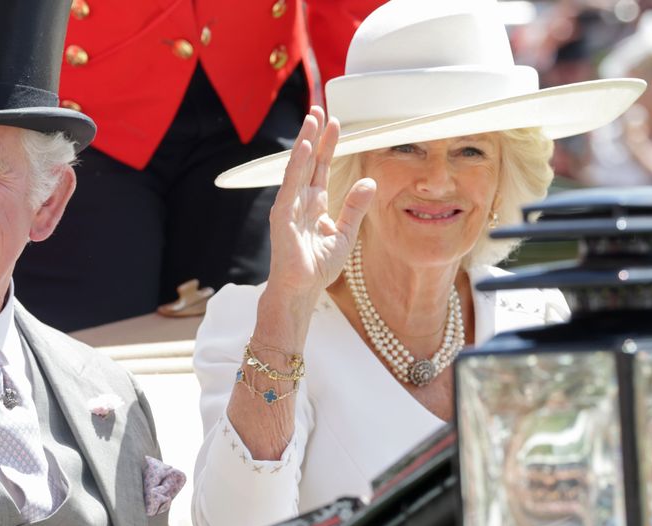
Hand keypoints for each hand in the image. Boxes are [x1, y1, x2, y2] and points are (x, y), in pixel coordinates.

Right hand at [266, 107, 374, 303]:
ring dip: (304, 142)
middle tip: (319, 109)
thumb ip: (355, 207)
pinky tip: (303, 147)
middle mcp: (300, 201)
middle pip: (308, 161)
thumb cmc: (318, 267)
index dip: (328, 146)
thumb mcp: (345, 233)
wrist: (301, 290)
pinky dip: (296, 165)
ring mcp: (289, 206)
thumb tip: (369, 180)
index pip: (320, 168)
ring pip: (298, 167)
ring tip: (312, 118)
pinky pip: (290, 185)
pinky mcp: (282, 215)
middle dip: (314, 135)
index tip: (335, 124)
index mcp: (314, 204)